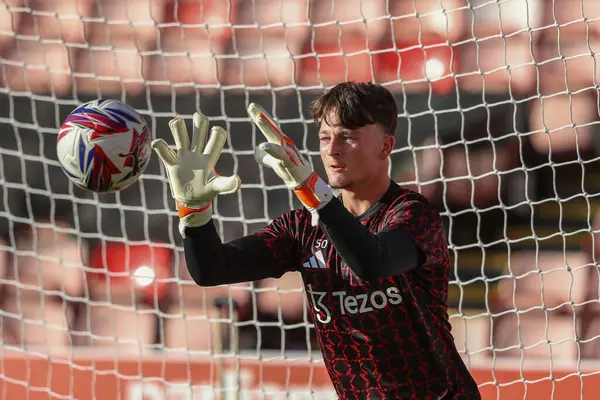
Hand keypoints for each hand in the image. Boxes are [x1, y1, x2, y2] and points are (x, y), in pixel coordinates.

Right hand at [152, 113, 240, 235]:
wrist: (191, 199)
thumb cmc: (207, 191)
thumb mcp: (217, 187)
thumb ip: (228, 184)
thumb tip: (237, 180)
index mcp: (210, 157)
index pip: (216, 140)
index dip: (218, 133)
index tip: (217, 130)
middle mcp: (197, 153)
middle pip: (199, 133)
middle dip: (199, 123)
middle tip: (199, 116)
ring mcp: (183, 156)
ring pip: (181, 137)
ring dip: (178, 129)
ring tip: (176, 122)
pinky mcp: (172, 163)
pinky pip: (165, 152)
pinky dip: (160, 146)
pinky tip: (157, 143)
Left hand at [247, 103, 332, 214]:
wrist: (304, 182)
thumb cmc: (290, 170)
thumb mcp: (274, 161)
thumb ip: (265, 155)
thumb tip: (258, 149)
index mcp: (280, 142)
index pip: (269, 126)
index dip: (261, 116)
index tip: (251, 106)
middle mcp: (284, 143)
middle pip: (271, 126)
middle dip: (262, 115)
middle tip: (251, 106)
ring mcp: (286, 150)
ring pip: (275, 136)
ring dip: (266, 126)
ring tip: (257, 118)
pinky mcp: (288, 160)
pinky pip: (279, 153)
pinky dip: (271, 148)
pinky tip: (262, 145)